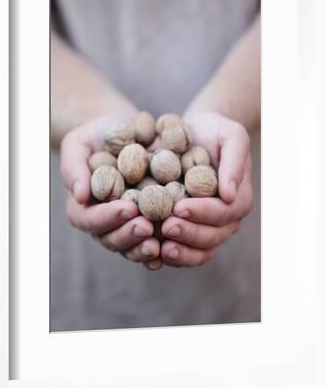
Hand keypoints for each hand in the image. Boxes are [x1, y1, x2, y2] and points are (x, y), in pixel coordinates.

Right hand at [60, 116, 162, 268]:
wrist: (126, 130)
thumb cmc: (96, 135)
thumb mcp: (78, 144)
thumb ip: (74, 168)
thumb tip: (80, 196)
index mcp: (83, 207)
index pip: (90, 219)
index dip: (108, 217)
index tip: (128, 208)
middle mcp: (104, 223)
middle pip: (112, 239)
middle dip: (129, 235)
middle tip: (146, 227)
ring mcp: (127, 227)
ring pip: (133, 247)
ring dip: (145, 248)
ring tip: (161, 243)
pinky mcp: (150, 224)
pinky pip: (156, 242)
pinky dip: (165, 247)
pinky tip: (175, 244)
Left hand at [159, 112, 253, 266]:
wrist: (195, 133)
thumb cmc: (215, 131)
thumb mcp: (231, 136)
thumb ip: (235, 161)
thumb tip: (230, 194)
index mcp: (238, 199)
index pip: (223, 213)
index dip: (202, 213)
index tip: (179, 208)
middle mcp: (224, 220)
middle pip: (211, 237)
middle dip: (188, 234)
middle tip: (165, 227)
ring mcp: (205, 228)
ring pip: (197, 251)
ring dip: (179, 253)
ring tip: (158, 249)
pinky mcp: (186, 229)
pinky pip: (180, 249)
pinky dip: (166, 256)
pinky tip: (150, 255)